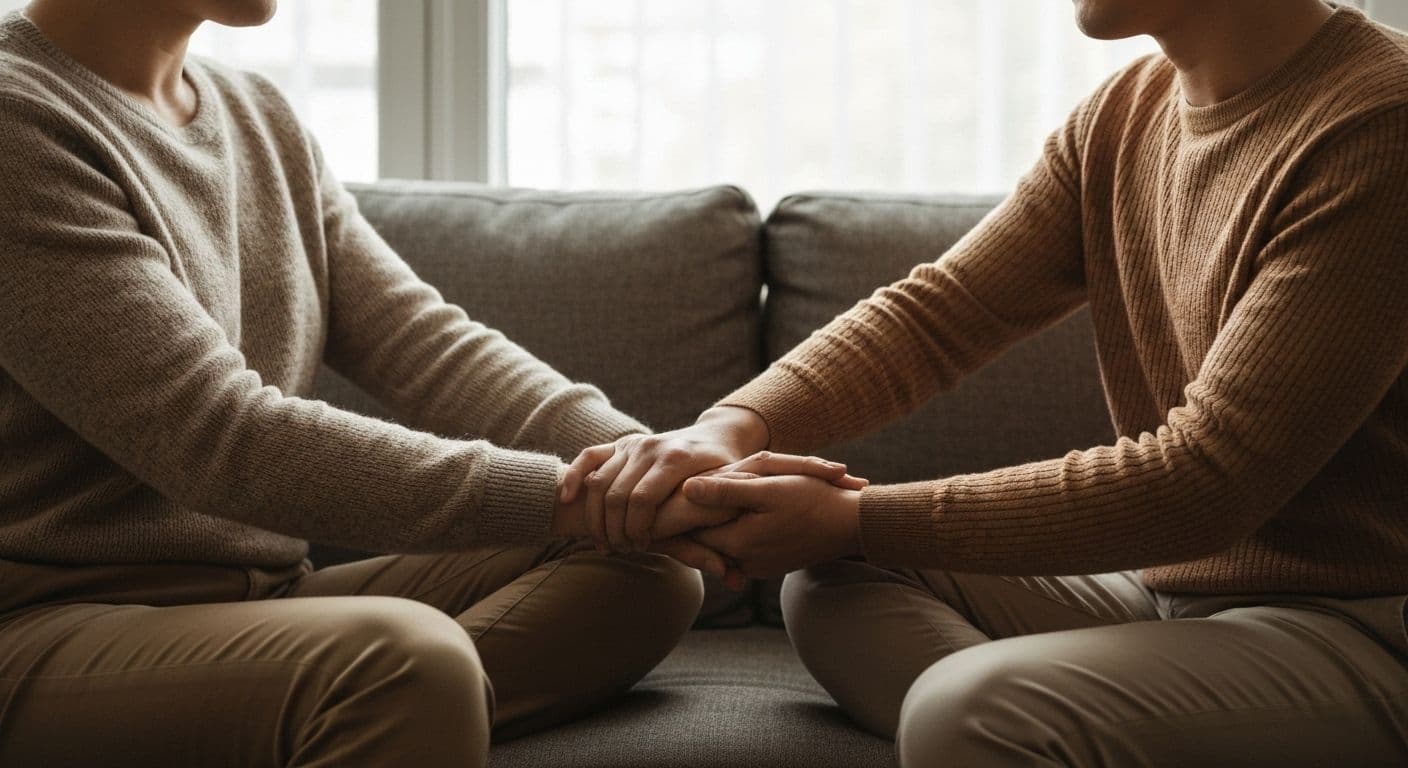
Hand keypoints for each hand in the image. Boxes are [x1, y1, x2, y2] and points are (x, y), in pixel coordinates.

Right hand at [559, 406, 768, 552]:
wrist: (717, 436)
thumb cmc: (721, 481)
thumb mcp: (722, 508)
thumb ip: (719, 542)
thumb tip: (735, 582)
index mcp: (676, 459)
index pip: (642, 498)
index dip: (636, 529)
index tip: (642, 547)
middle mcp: (651, 447)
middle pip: (616, 494)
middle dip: (614, 528)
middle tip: (621, 549)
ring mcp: (632, 443)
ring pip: (598, 481)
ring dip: (595, 516)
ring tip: (604, 541)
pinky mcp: (619, 443)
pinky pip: (587, 458)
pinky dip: (572, 477)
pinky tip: (565, 500)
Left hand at [683, 473, 863, 579]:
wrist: (850, 524)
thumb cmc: (812, 499)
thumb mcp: (769, 488)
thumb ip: (726, 491)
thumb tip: (687, 488)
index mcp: (738, 542)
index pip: (693, 528)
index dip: (687, 506)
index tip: (687, 486)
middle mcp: (744, 562)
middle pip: (708, 536)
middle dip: (705, 514)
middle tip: (704, 489)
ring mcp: (759, 567)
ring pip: (726, 542)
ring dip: (724, 522)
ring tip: (731, 499)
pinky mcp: (771, 565)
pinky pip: (744, 550)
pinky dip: (741, 532)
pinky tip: (751, 512)